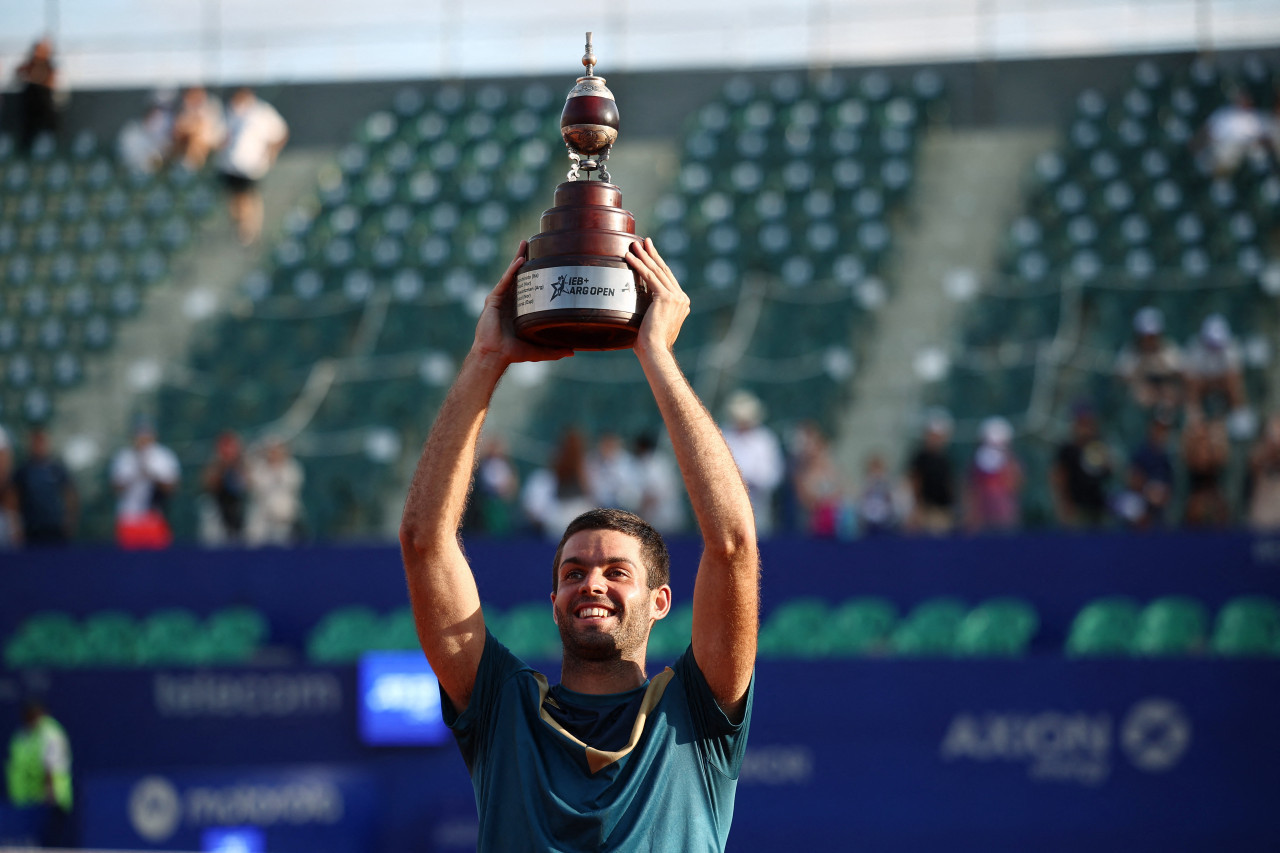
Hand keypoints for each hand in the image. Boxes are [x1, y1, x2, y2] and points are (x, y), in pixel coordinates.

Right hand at [472, 241, 573, 366]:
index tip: (547, 259)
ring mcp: (501, 298)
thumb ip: (555, 349)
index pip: (530, 285)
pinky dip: (512, 270)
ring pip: (511, 273)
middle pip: (520, 274)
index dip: (537, 272)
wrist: (495, 355)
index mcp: (521, 307)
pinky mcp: (493, 299)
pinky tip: (520, 261)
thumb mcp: (539, 349)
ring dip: (518, 257)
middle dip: (526, 258)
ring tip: (525, 243)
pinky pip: (504, 281)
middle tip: (535, 243)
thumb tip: (573, 352)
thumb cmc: (514, 352)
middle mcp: (510, 300)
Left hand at [627, 238, 689, 356]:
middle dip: (653, 254)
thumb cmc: (650, 343)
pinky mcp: (666, 297)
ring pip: (657, 271)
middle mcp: (682, 298)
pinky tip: (629, 257)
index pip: (668, 279)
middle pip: (664, 271)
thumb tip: (637, 304)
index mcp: (682, 303)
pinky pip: (649, 277)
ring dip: (644, 256)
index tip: (650, 253)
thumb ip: (651, 309)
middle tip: (645, 241)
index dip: (658, 264)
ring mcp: (676, 297)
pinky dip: (638, 265)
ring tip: (634, 245)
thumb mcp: (653, 321)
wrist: (655, 350)